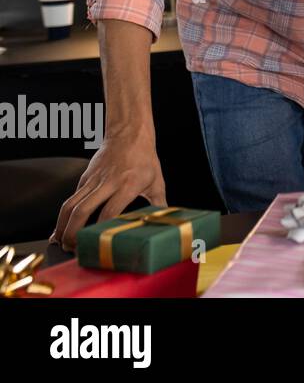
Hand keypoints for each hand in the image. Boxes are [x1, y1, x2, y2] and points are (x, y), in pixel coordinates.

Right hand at [51, 134, 165, 250]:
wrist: (129, 134)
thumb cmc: (145, 159)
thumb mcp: (156, 182)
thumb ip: (159, 205)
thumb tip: (163, 224)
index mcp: (128, 184)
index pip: (110, 211)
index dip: (101, 230)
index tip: (98, 245)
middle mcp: (108, 182)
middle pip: (83, 210)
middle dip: (74, 233)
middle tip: (72, 249)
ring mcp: (93, 180)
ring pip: (71, 205)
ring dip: (63, 226)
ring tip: (62, 242)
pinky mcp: (84, 178)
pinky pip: (71, 198)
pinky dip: (63, 215)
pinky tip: (61, 228)